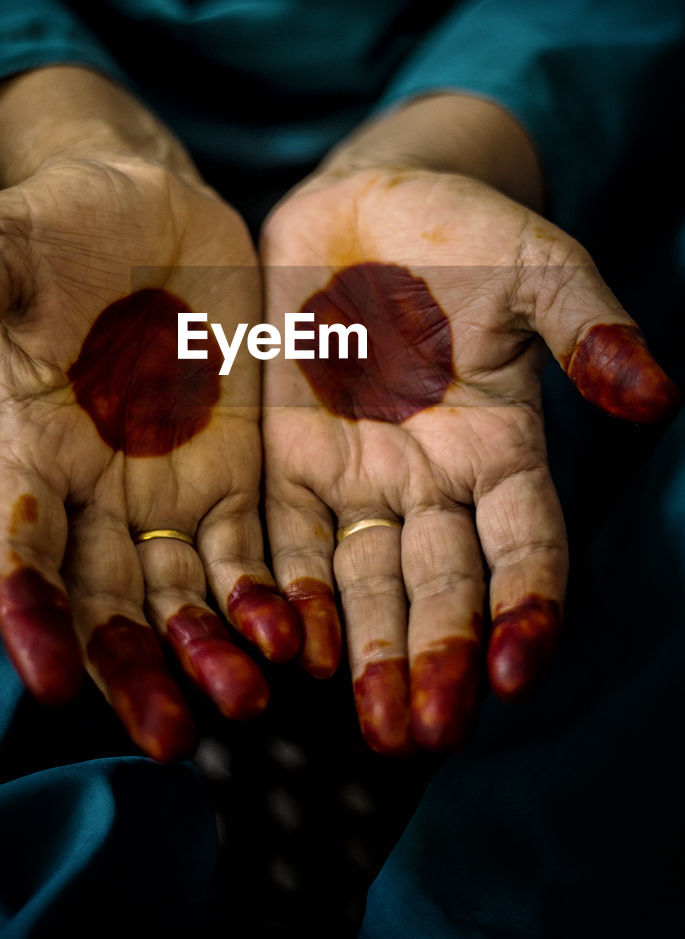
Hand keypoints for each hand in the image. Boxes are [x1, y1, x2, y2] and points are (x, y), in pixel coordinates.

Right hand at [0, 71, 299, 761]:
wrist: (144, 208)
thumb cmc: (55, 225)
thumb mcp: (2, 245)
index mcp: (29, 449)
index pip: (18, 550)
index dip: (28, 613)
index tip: (51, 680)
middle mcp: (92, 490)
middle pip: (103, 603)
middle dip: (133, 669)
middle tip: (175, 737)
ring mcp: (166, 486)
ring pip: (180, 595)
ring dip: (208, 654)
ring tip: (248, 701)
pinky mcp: (234, 470)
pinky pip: (248, 551)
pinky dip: (269, 598)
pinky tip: (298, 640)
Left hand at [261, 156, 676, 756]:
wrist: (355, 206)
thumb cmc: (456, 231)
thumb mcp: (534, 268)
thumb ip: (588, 328)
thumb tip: (658, 396)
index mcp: (501, 448)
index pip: (525, 548)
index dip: (525, 608)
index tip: (512, 669)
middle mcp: (433, 482)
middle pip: (440, 587)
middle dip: (434, 657)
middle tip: (423, 732)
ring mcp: (359, 478)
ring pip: (367, 584)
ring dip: (368, 654)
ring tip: (369, 724)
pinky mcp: (290, 462)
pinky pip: (290, 541)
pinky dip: (292, 595)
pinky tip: (291, 649)